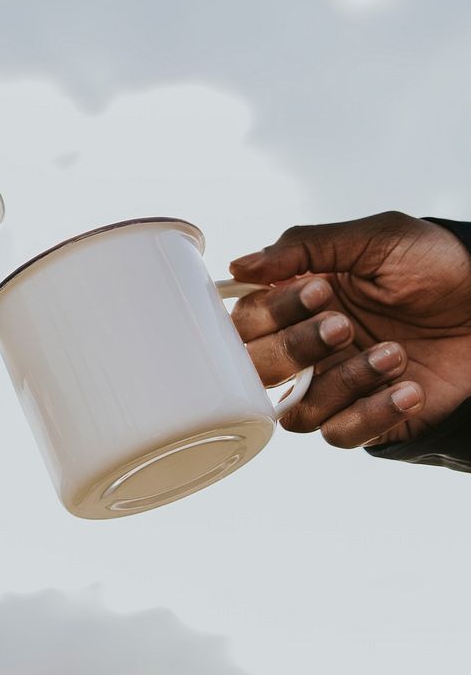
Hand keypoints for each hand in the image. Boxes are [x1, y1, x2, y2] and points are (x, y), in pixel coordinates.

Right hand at [229, 212, 470, 448]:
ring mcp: (337, 386)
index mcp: (298, 304)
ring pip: (298, 411)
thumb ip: (304, 248)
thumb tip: (238, 265)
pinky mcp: (371, 420)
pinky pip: (341, 435)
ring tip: (396, 354)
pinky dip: (372, 414)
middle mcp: (308, 349)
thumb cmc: (436, 265)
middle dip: (296, 348)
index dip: (274, 311)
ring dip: (344, 381)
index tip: (320, 291)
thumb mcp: (373, 239)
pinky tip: (410, 387)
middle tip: (345, 325)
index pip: (247, 321)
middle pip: (258, 371)